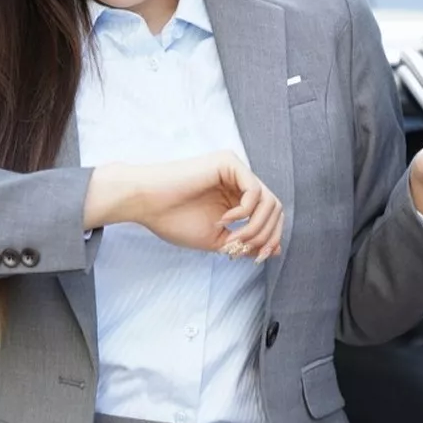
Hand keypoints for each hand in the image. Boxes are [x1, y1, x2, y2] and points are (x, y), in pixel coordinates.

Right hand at [90, 152, 284, 260]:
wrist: (146, 203)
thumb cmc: (174, 220)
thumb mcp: (217, 239)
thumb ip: (246, 242)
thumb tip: (276, 250)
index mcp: (237, 197)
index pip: (271, 217)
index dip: (271, 239)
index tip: (257, 259)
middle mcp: (240, 181)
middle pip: (276, 209)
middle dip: (266, 236)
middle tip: (245, 250)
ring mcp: (235, 170)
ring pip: (270, 202)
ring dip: (255, 228)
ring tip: (233, 237)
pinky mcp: (228, 163)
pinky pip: (255, 191)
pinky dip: (245, 212)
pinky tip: (225, 220)